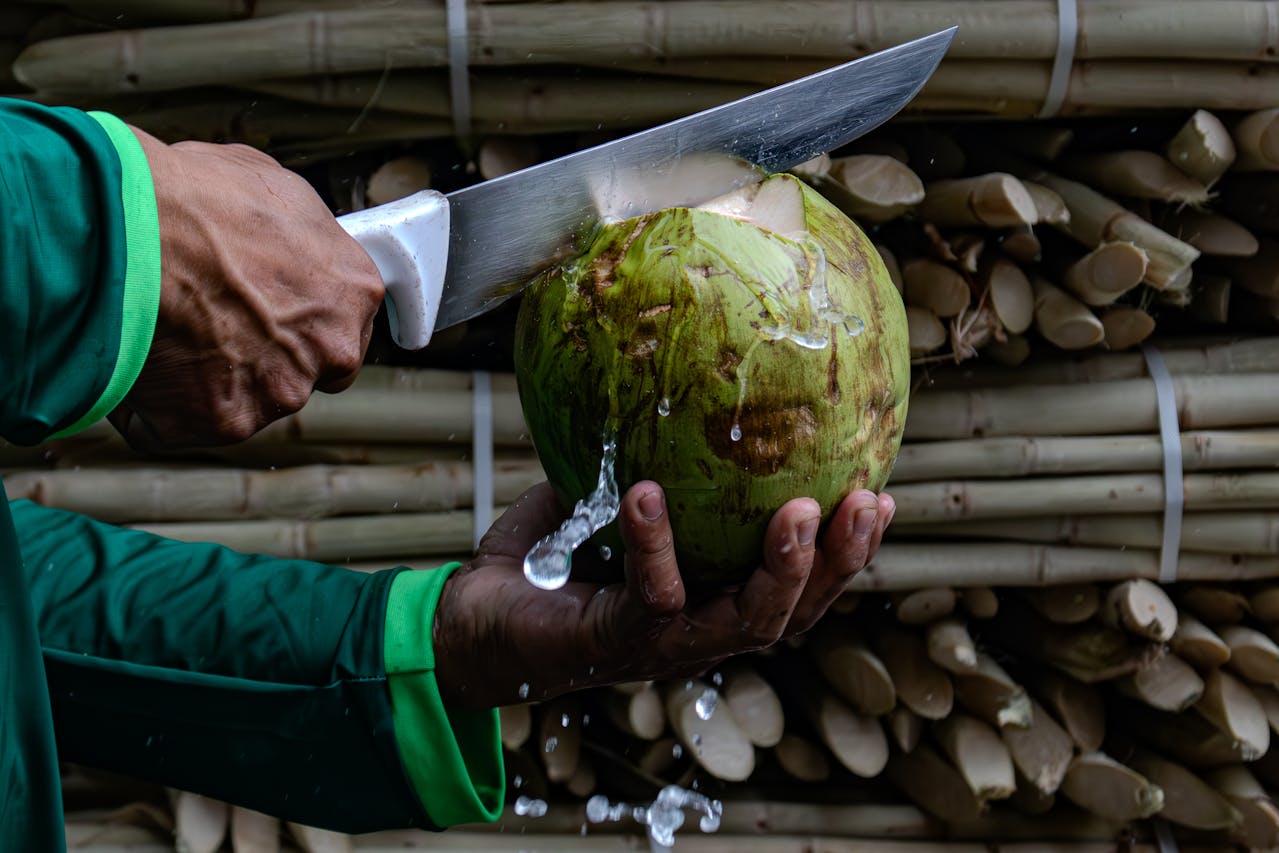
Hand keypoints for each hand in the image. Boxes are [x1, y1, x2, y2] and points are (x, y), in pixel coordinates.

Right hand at [108, 129, 383, 449]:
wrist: (127, 229)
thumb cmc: (194, 198)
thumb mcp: (271, 190)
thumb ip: (299, 237)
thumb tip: (287, 245)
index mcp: (353, 291)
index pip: (346, 327)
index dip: (303, 320)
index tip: (271, 310)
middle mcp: (330, 349)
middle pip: (306, 371)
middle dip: (266, 357)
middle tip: (213, 321)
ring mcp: (280, 392)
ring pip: (249, 399)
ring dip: (212, 377)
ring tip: (167, 328)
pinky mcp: (225, 422)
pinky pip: (188, 423)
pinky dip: (161, 403)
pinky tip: (141, 357)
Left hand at [432, 481, 893, 707]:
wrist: (472, 624)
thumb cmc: (550, 561)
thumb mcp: (610, 500)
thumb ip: (655, 457)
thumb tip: (684, 375)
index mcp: (711, 599)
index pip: (798, 588)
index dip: (847, 556)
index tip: (882, 497)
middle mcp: (697, 634)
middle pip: (792, 614)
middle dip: (839, 566)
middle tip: (868, 504)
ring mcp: (659, 647)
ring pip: (743, 623)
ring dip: (780, 571)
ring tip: (800, 512)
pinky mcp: (611, 642)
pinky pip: (647, 597)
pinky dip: (653, 545)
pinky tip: (648, 494)